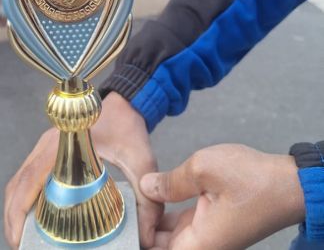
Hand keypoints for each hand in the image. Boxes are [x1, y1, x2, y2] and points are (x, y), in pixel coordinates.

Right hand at [4, 91, 162, 247]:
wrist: (123, 103)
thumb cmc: (127, 127)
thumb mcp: (141, 161)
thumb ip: (147, 200)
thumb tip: (146, 237)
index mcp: (62, 146)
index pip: (28, 180)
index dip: (18, 211)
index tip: (18, 239)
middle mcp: (46, 146)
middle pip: (16, 184)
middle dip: (12, 218)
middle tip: (20, 245)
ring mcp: (44, 147)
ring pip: (18, 181)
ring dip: (15, 208)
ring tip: (23, 237)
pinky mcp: (48, 151)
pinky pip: (26, 176)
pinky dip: (22, 198)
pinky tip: (33, 217)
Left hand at [140, 144, 304, 249]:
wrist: (288, 182)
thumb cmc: (249, 178)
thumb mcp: (202, 170)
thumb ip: (169, 182)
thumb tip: (145, 187)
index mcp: (200, 242)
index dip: (138, 236)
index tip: (123, 213)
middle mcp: (204, 244)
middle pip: (163, 245)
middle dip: (144, 226)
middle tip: (124, 202)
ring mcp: (210, 234)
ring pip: (172, 235)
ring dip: (155, 219)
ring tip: (134, 196)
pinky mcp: (215, 222)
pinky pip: (184, 224)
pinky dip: (168, 213)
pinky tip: (155, 194)